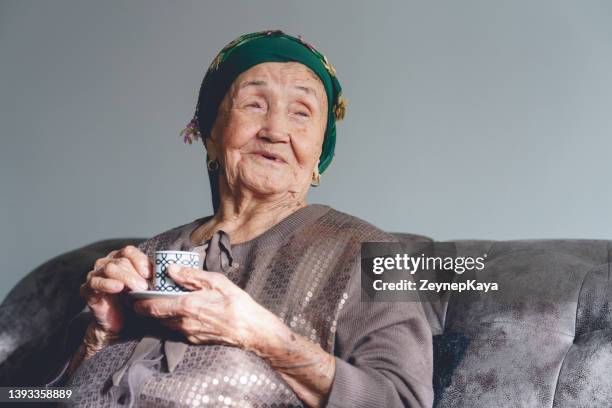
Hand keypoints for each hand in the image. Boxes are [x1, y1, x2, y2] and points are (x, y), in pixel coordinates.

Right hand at [80, 245, 152, 336]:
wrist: (119, 325)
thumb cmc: (134, 303)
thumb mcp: (145, 287)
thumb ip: (150, 277)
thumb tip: (165, 269)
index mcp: (120, 259)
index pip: (129, 251)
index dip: (140, 260)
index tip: (150, 274)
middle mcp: (106, 264)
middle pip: (121, 260)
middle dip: (135, 273)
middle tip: (145, 287)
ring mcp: (95, 275)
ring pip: (110, 268)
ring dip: (126, 278)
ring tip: (137, 289)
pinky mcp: (87, 289)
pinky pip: (95, 282)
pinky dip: (108, 284)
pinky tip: (118, 288)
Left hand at [132, 264, 278, 351]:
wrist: (250, 330)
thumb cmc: (236, 304)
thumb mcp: (216, 281)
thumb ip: (191, 276)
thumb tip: (171, 269)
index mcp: (186, 306)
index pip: (153, 306)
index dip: (139, 302)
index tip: (134, 295)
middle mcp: (183, 322)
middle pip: (155, 317)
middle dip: (147, 308)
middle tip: (144, 297)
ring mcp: (188, 334)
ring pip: (165, 324)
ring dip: (161, 314)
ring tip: (163, 302)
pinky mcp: (195, 340)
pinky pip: (177, 330)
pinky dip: (173, 321)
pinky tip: (181, 312)